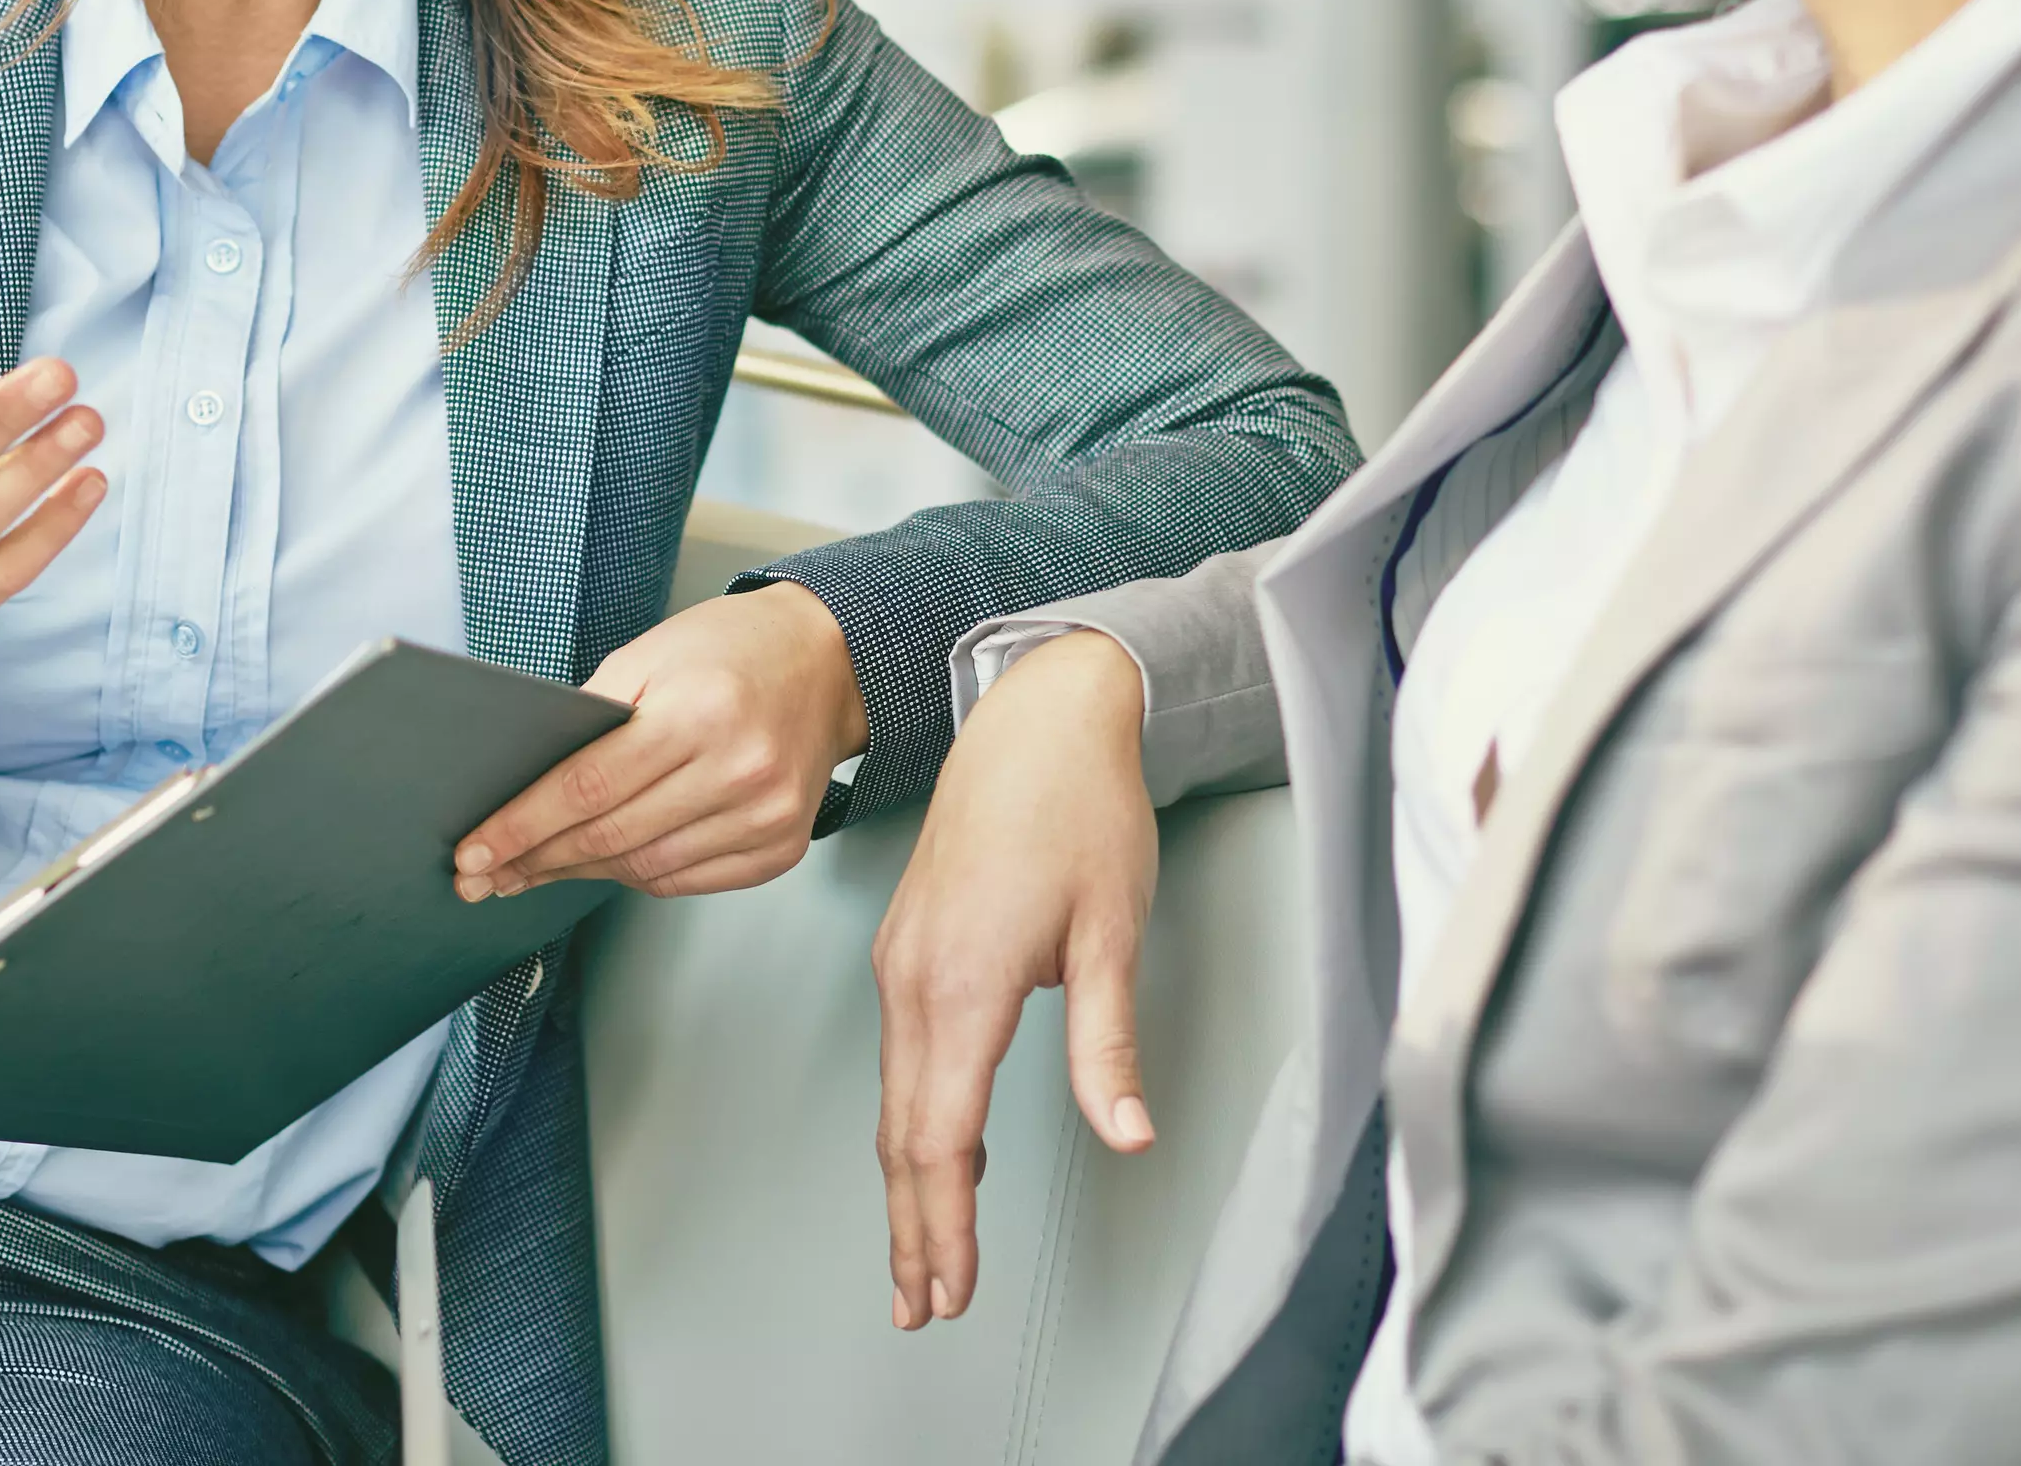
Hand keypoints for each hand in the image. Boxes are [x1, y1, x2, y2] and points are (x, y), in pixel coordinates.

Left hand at [451, 580, 869, 902]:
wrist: (828, 662)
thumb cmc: (730, 650)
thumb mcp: (648, 654)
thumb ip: (591, 717)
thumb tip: (524, 786)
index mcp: (698, 713)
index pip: (587, 787)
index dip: (522, 825)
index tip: (474, 851)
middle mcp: (739, 771)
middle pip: (611, 836)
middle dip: (535, 859)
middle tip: (481, 876)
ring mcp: (766, 817)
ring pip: (645, 868)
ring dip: (579, 873)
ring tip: (531, 871)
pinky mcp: (780, 847)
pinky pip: (686, 880)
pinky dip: (635, 874)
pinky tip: (601, 864)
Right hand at [871, 627, 1158, 1329]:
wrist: (1037, 716)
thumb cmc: (1078, 805)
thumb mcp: (1113, 928)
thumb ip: (1107, 1040)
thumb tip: (1127, 1131)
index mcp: (961, 980)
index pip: (940, 1135)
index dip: (945, 1224)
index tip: (952, 1288)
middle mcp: (914, 976)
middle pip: (900, 1132)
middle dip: (911, 1226)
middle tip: (920, 1304)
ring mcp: (902, 960)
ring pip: (893, 1098)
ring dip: (907, 1181)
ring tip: (922, 1254)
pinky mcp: (909, 945)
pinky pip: (900, 1055)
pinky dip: (911, 1120)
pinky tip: (942, 1150)